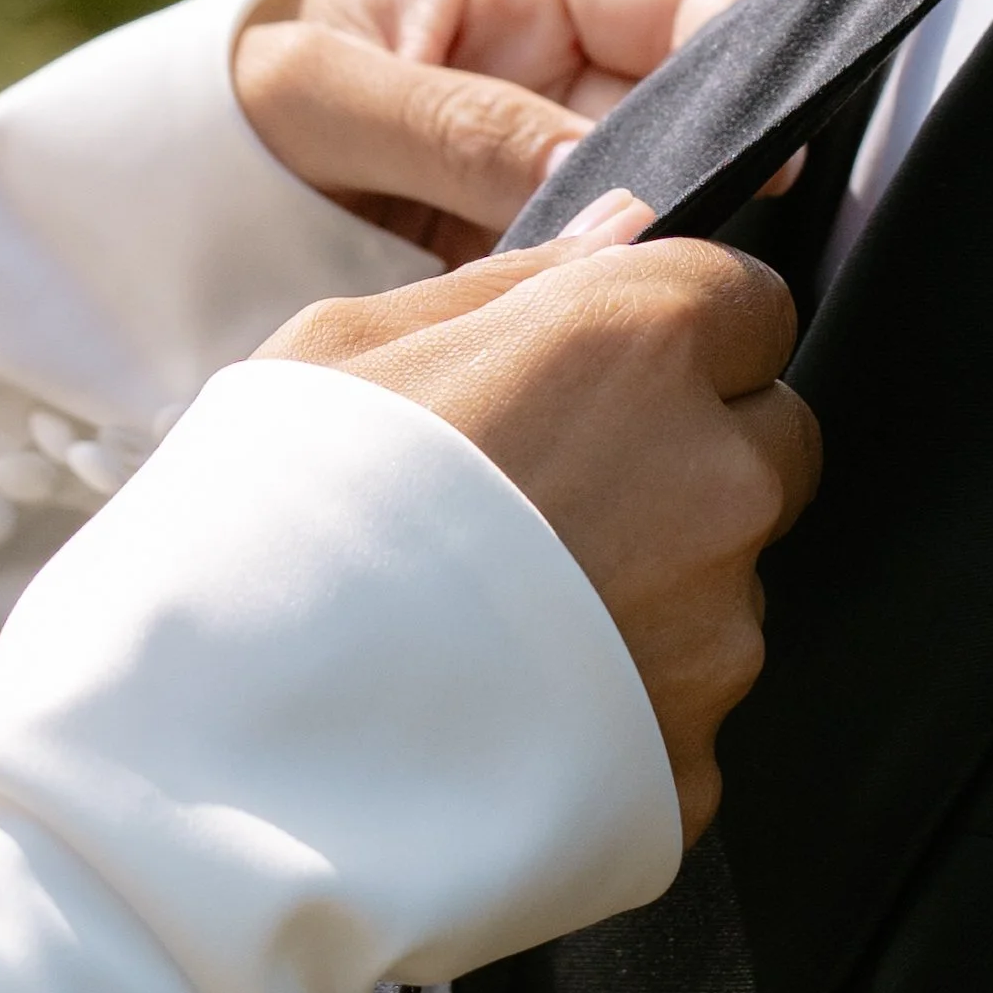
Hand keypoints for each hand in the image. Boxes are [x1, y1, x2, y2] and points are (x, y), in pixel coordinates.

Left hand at [233, 0, 749, 265]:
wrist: (194, 176)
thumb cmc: (246, 94)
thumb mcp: (327, 93)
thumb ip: (457, 126)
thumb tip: (593, 182)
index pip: (688, 2)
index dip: (745, 71)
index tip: (767, 154)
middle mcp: (572, 55)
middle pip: (695, 111)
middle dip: (704, 174)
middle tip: (691, 243)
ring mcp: (564, 146)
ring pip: (661, 196)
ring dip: (652, 244)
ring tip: (624, 291)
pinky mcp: (545, 231)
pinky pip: (604, 261)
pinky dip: (602, 294)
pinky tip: (589, 325)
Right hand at [255, 211, 821, 842]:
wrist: (221, 760)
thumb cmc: (263, 527)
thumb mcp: (347, 347)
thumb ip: (519, 282)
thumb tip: (626, 231)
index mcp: (637, 350)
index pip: (755, 304)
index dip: (686, 336)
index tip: (620, 374)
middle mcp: (713, 487)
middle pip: (772, 448)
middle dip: (695, 460)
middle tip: (560, 503)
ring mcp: (717, 639)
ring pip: (729, 588)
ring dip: (658, 592)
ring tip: (508, 623)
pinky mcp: (695, 762)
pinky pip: (685, 713)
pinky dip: (625, 709)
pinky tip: (516, 709)